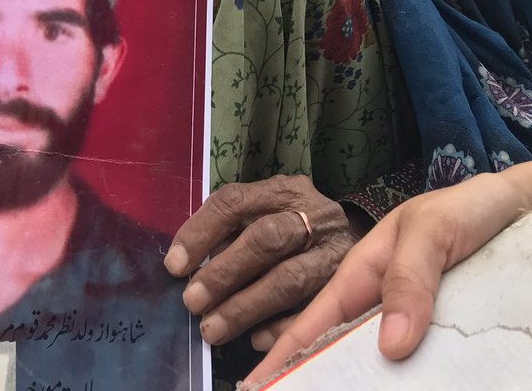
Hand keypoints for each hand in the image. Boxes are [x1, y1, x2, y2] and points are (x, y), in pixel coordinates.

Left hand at [163, 175, 355, 345]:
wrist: (356, 237)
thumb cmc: (295, 224)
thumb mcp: (267, 211)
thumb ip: (233, 231)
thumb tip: (188, 266)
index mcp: (283, 190)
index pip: (236, 201)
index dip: (202, 231)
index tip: (175, 264)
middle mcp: (312, 215)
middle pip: (267, 239)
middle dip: (225, 272)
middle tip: (192, 301)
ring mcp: (333, 252)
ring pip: (289, 280)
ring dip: (245, 307)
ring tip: (212, 328)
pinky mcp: (346, 287)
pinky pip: (312, 312)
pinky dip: (281, 328)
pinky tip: (255, 340)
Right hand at [246, 172, 530, 380]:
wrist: (515, 209)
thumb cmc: (465, 209)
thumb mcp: (432, 233)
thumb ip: (410, 279)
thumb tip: (390, 347)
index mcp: (364, 274)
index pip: (315, 321)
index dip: (283, 354)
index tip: (253, 386)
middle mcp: (381, 303)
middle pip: (338, 350)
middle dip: (309, 376)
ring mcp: (410, 322)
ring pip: (378, 364)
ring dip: (359, 381)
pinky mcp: (441, 336)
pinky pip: (418, 368)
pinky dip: (408, 381)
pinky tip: (407, 390)